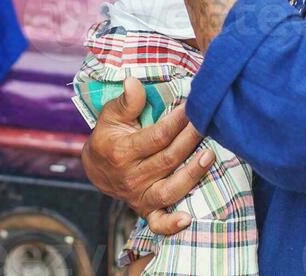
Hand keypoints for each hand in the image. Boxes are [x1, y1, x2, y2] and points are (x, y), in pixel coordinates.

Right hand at [80, 76, 214, 235]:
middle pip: (169, 159)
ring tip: (210, 155)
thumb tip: (133, 81)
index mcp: (122, 151)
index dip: (178, 121)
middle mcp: (131, 177)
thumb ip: (127, 101)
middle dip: (191, 139)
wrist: (96, 167)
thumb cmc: (109, 134)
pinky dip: (171, 224)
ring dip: (192, 174)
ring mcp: (138, 196)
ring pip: (170, 189)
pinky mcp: (144, 210)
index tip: (194, 106)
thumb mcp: (112, 114)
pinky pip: (158, 223)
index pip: (157, 136)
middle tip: (209, 122)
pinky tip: (187, 218)